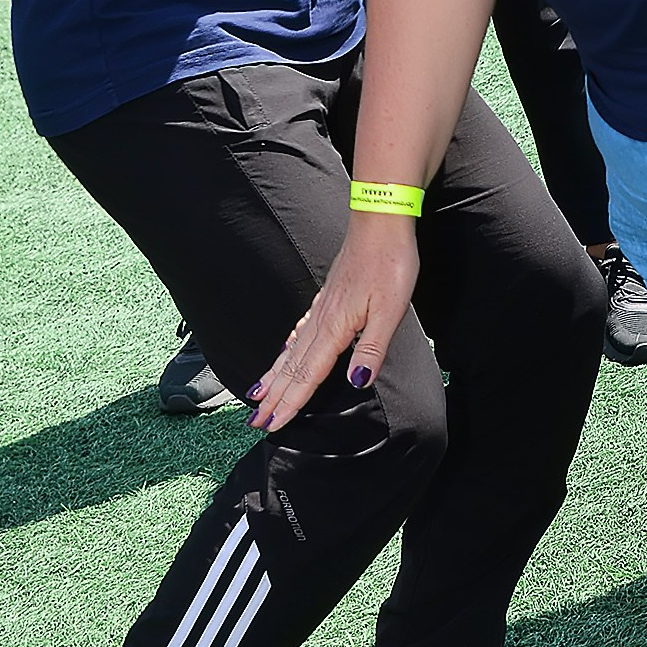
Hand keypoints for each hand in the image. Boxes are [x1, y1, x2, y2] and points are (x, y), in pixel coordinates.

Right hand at [249, 217, 420, 430]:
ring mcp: (322, 307)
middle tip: (255, 421)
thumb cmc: (390, 264)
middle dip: (274, 396)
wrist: (381, 222)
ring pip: (292, 350)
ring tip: (258, 394)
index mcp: (336, 328)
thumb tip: (356, 381)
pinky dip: (288, 348)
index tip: (271, 424)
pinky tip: (286, 351)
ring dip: (276, 375)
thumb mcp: (391, 310)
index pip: (308, 374)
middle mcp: (322, 320)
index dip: (290, 402)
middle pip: (292, 366)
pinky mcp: (328, 297)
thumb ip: (372, 347)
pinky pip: (301, 331)